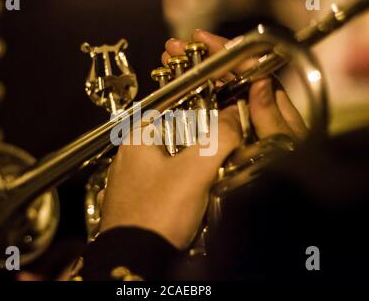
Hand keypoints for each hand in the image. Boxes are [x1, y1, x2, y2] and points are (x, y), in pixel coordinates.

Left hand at [99, 30, 306, 249]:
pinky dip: (187, 182)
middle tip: (224, 149)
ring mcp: (136, 177)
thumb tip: (235, 119)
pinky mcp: (143, 197)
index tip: (225, 113)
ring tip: (215, 173)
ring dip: (198, 163)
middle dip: (204, 141)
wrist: (137, 260)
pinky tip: (199, 194)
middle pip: (178, 133)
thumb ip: (219, 139)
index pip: (176, 106)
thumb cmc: (153, 216)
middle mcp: (133, 154)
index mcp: (139, 138)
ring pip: (176, 158)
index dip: (204, 107)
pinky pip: (171, 180)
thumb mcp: (194, 170)